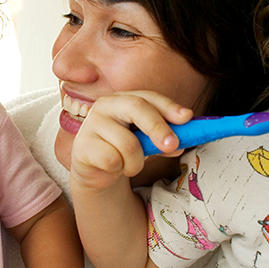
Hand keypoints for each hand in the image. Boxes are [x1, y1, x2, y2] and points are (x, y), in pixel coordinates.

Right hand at [70, 90, 192, 190]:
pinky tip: (112, 168)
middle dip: (158, 127)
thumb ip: (164, 138)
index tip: (187, 118)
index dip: (168, 106)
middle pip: (137, 108)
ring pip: (128, 143)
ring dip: (136, 162)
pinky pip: (112, 160)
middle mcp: (106, 105)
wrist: (97, 170)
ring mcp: (91, 124)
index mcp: (124, 99)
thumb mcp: (147, 141)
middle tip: (173, 146)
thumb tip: (182, 142)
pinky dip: (119, 169)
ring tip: (130, 166)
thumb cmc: (124, 149)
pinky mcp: (82, 146)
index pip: (148, 97)